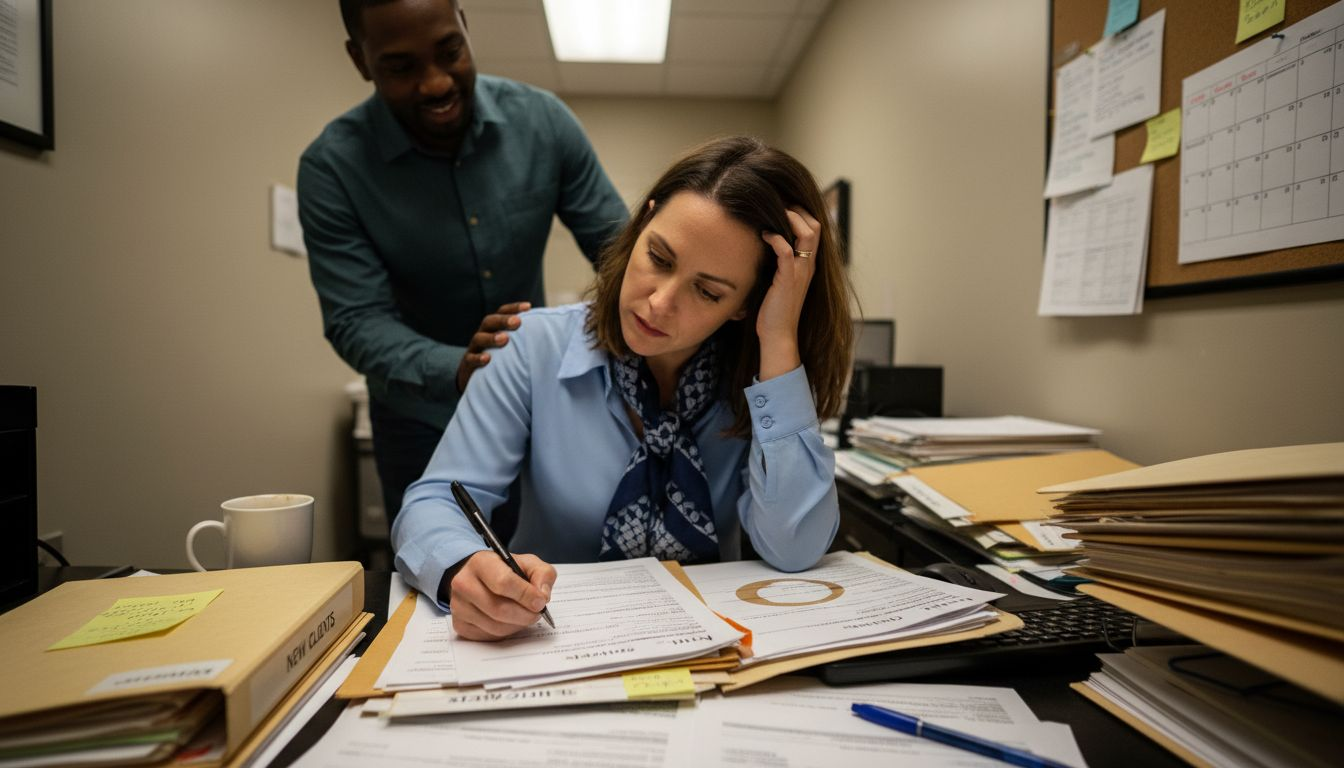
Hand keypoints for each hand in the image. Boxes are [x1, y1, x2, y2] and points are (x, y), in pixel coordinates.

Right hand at [447, 551, 556, 639]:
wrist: (477, 576)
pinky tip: (510, 621)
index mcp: (480, 563)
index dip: (526, 595)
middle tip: (537, 613)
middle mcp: (464, 584)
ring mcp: (458, 606)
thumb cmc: (504, 569)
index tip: (541, 602)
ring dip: (517, 625)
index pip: (503, 582)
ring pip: (495, 626)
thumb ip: (542, 574)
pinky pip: (488, 636)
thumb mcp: (527, 562)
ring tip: (525, 616)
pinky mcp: (459, 624)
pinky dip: (505, 632)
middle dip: (525, 615)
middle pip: (499, 609)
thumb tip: (542, 596)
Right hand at [456, 302, 530, 392]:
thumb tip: (551, 331)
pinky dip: (478, 358)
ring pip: (478, 338)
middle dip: (503, 320)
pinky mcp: (467, 365)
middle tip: (517, 322)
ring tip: (504, 339)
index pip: (501, 312)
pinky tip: (487, 359)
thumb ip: (523, 339)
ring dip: (491, 338)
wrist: (475, 381)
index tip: (528, 307)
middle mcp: (482, 335)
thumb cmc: (499, 360)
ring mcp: (474, 349)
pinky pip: (470, 359)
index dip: (513, 308)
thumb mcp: (509, 347)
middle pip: (489, 322)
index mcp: (493, 328)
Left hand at [757, 206, 820, 380]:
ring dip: (790, 219)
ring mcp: (800, 272)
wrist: (778, 335)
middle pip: (815, 226)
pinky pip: (787, 251)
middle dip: (798, 210)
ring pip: (807, 234)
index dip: (801, 214)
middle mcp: (808, 265)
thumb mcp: (779, 281)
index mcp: (807, 265)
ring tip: (773, 215)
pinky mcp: (788, 279)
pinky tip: (764, 235)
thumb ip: (778, 263)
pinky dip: (776, 238)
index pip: (814, 229)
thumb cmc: (774, 310)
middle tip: (777, 205)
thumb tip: (764, 244)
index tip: (782, 207)